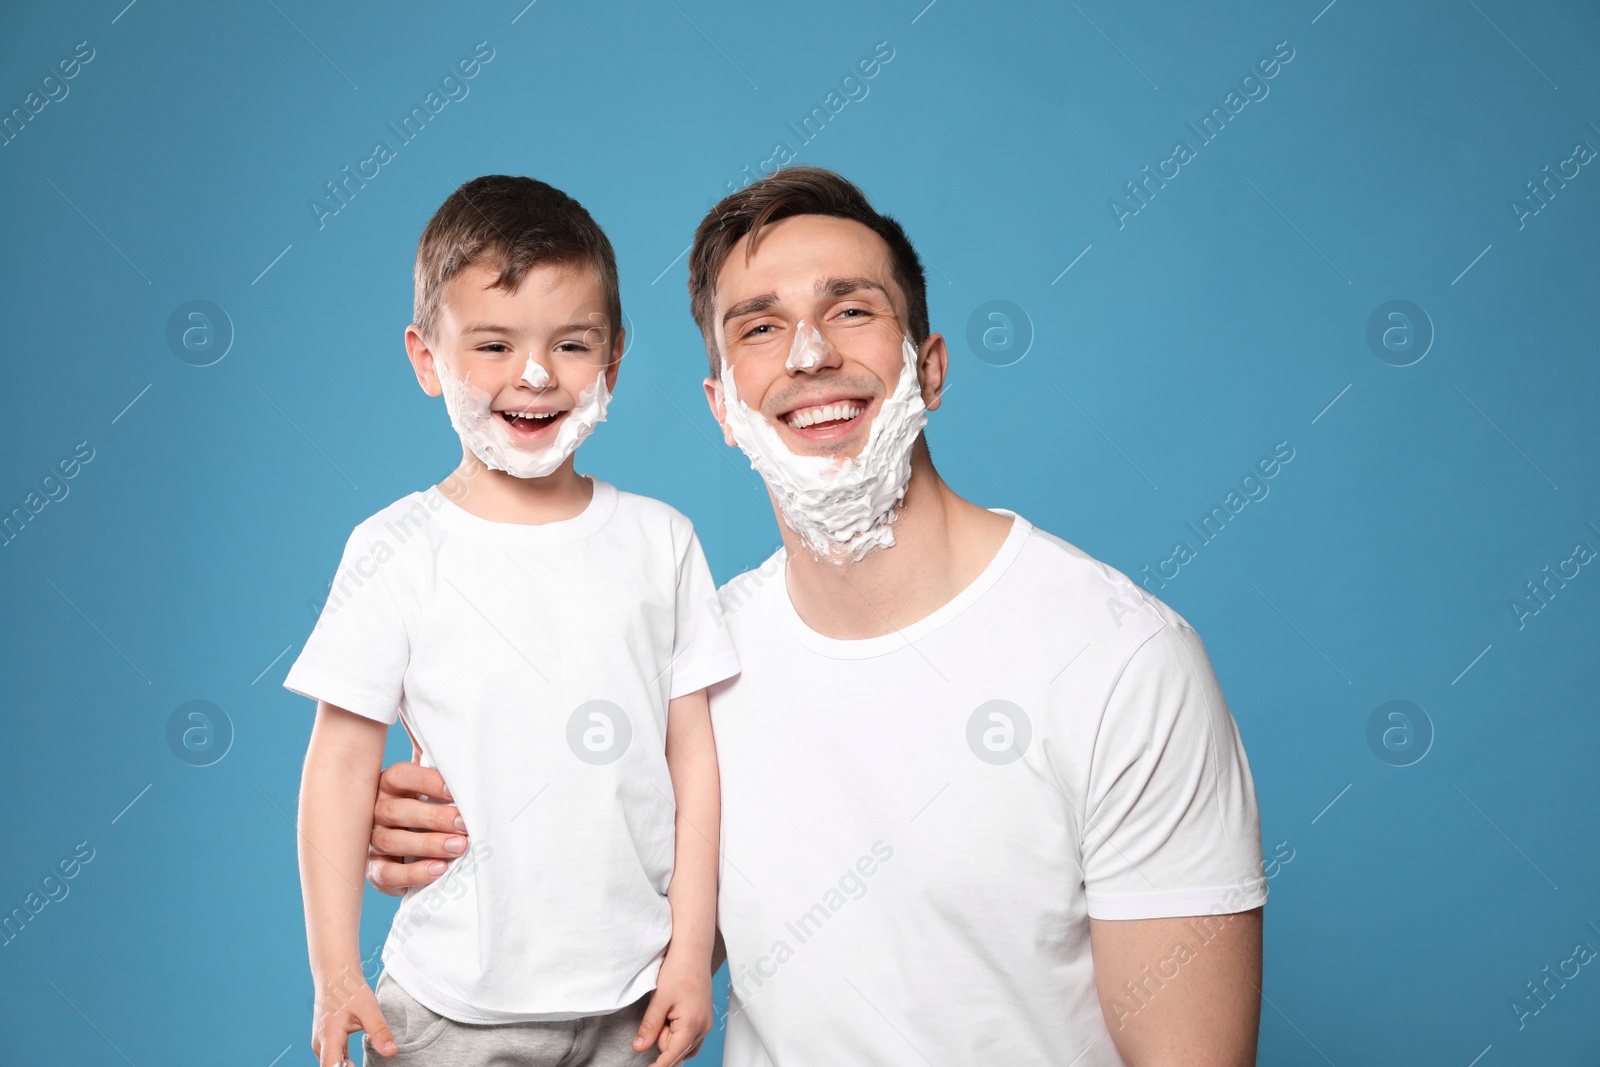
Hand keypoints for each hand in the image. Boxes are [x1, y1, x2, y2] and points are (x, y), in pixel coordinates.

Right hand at [312, 971, 396, 1063]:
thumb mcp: (369, 1009)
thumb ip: (379, 1032)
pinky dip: (345, 1064)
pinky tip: (356, 1064)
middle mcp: (320, 1044)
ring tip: (363, 1065)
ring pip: (332, 1065)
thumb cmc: (350, 989)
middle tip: (368, 1066)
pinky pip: (334, 1059)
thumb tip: (392, 1053)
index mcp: (329, 1038)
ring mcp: (322, 1043)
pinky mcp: (327, 1041)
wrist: (335, 974)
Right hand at [365, 760, 467, 895]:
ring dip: (428, 844)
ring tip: (459, 847)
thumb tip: (457, 732)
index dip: (427, 781)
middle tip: (464, 825)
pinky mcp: (374, 870)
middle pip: (398, 810)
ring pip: (392, 841)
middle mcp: (376, 810)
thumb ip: (439, 762)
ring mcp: (371, 841)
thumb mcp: (433, 784)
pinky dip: (415, 873)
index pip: (401, 776)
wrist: (413, 848)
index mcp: (389, 784)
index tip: (454, 790)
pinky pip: (388, 873)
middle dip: (434, 817)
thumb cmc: (428, 805)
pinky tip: (440, 869)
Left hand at [632, 956, 712, 1066]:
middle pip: (676, 1051)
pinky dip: (677, 1032)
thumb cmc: (678, 970)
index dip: (657, 1066)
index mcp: (692, 1025)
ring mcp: (705, 1023)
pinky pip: (688, 1037)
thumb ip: (649, 1027)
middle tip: (660, 1012)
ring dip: (670, 1036)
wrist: (693, 952)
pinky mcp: (703, 1018)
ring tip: (666, 1011)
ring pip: (682, 1045)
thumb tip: (639, 1048)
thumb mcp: (659, 999)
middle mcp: (703, 1028)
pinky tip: (671, 1014)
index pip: (671, 1056)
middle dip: (662, 1039)